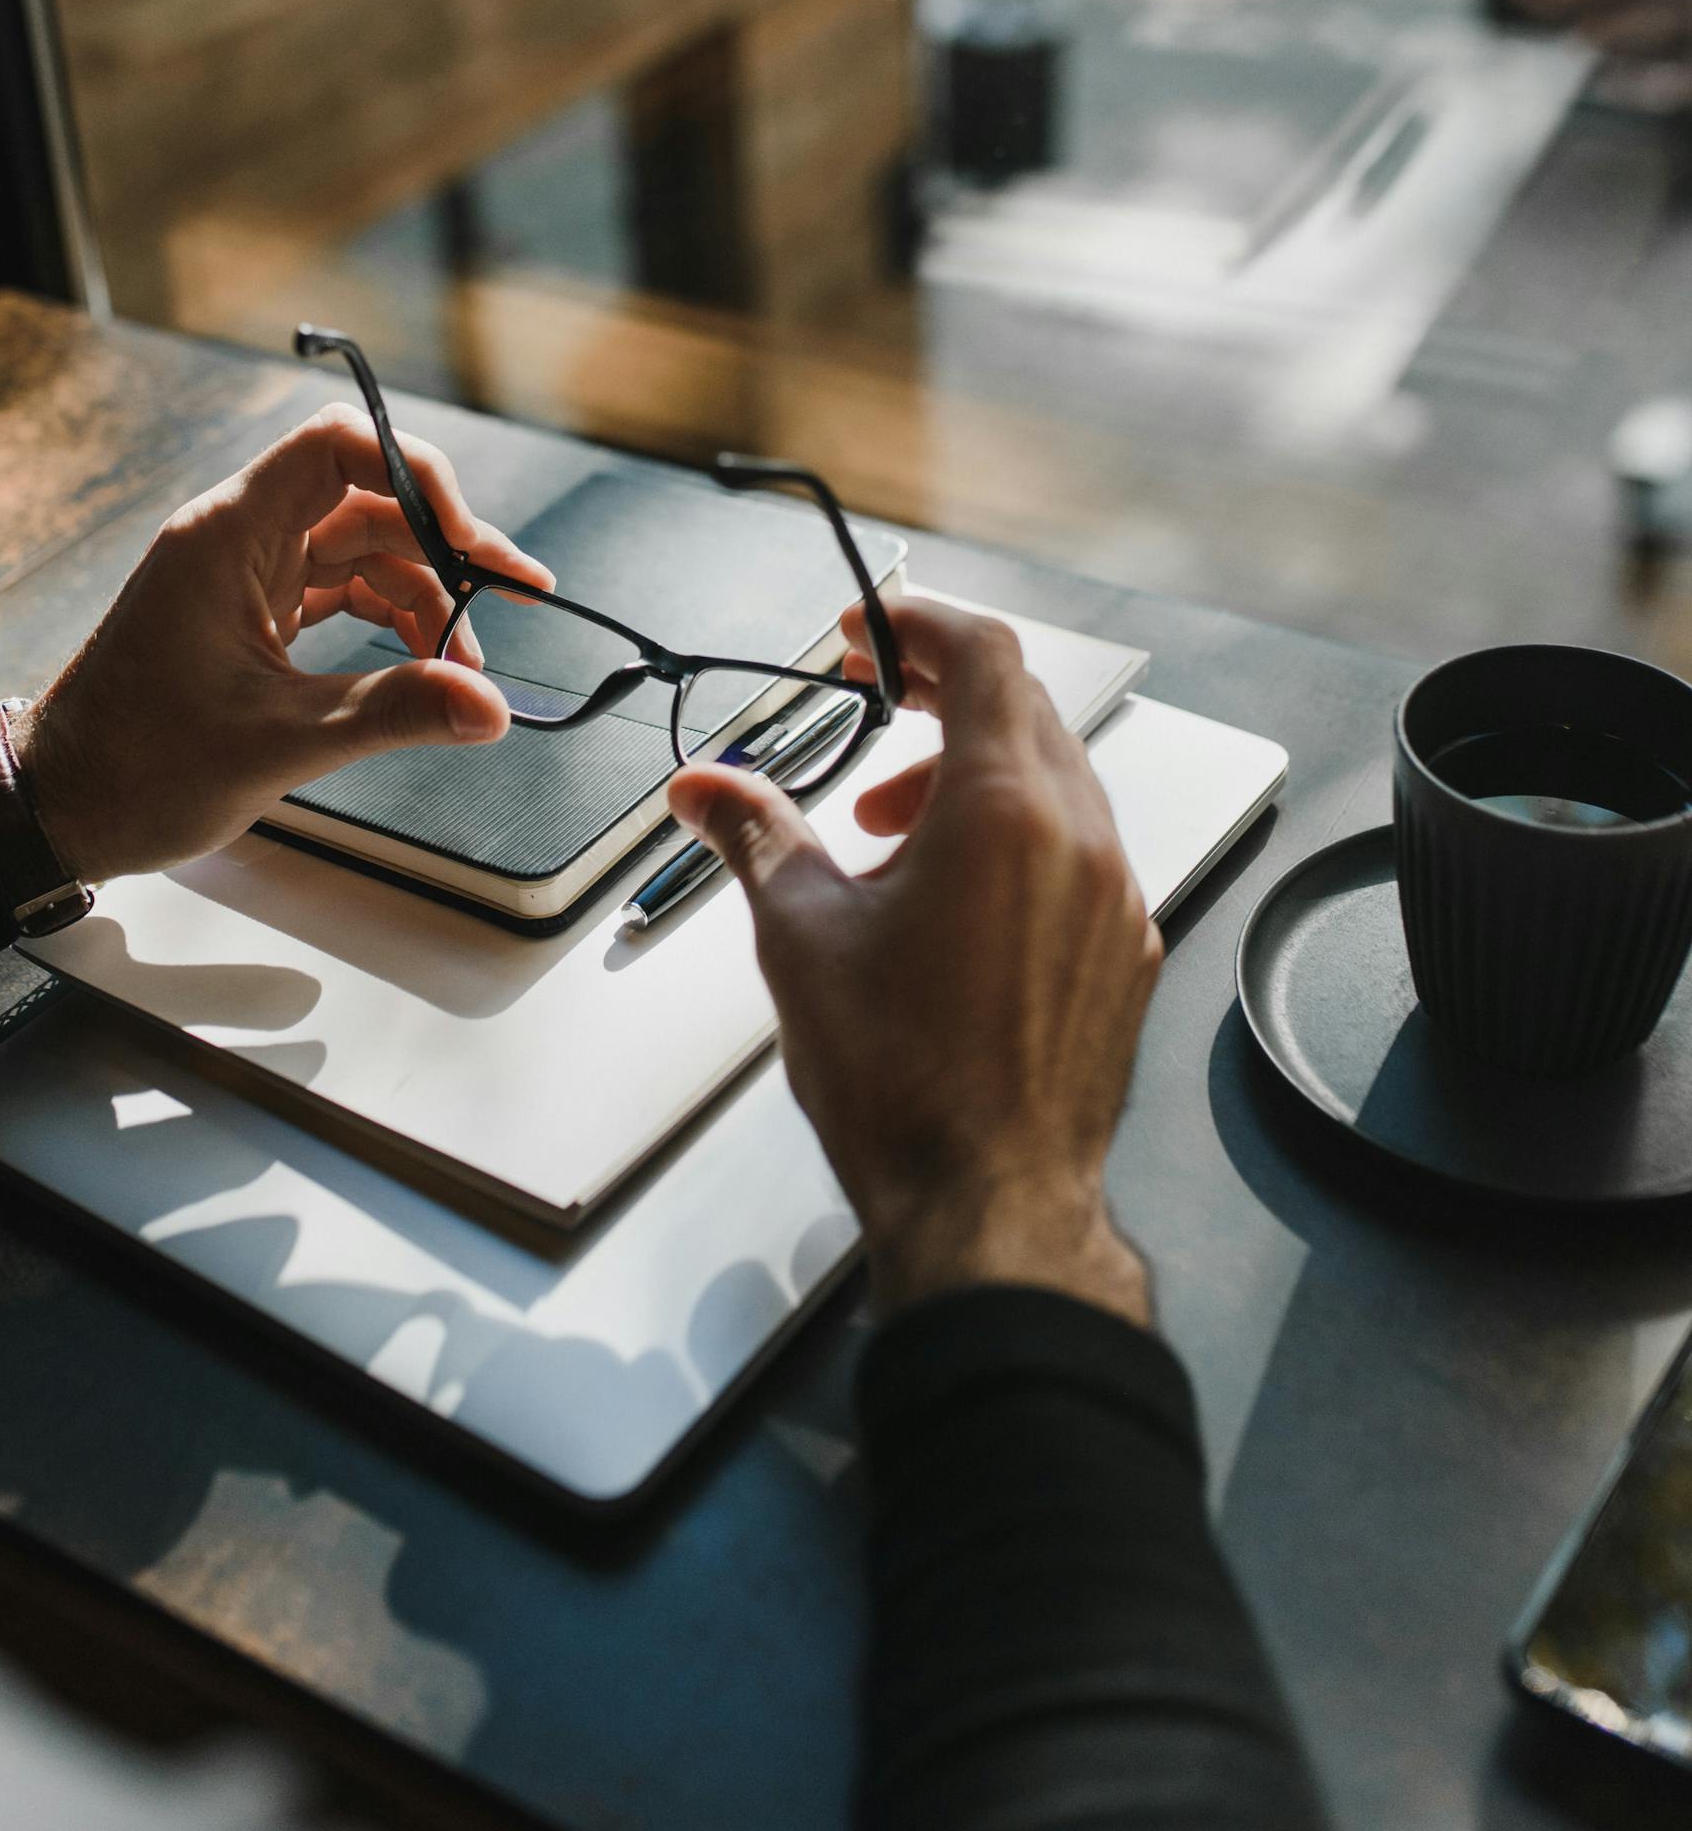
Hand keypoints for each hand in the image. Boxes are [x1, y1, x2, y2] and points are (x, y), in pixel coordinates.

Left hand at [11, 406, 551, 883]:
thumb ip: (392, 714)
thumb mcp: (277, 743)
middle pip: (367, 501)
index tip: (470, 543)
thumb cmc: (135, 769)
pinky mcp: (247, 614)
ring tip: (469, 666)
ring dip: (425, 597)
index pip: (337, 448)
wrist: (58, 809)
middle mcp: (236, 539)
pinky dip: (389, 623)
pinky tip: (427, 667)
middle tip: (518, 595)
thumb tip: (490, 708)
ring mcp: (242, 575)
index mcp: (227, 536)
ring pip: (360, 551)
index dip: (418, 476)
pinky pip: (337, 591)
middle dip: (449, 548)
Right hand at [666, 601, 1161, 1322]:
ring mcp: (1117, 898)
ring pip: (1053, 782)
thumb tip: (705, 786)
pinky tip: (947, 898)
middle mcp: (1081, 839)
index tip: (867, 632)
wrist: (990, 1205)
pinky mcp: (1127, 952)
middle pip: (1023, 710)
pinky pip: (1078, 852)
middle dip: (939, 696)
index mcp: (1006, 810)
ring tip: (887, 830)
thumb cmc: (903, 1081)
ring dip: (969, 774)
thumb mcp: (801, 935)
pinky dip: (1014, 838)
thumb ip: (755, 835)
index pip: (984, 657)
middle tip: (873, 701)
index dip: (919, 625)